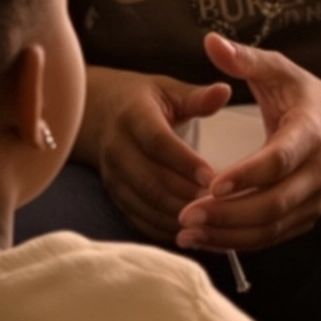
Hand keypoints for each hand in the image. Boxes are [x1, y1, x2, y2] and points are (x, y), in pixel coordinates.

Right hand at [79, 65, 231, 242]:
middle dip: (186, 196)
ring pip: (146, 203)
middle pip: (151, 180)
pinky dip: (165, 228)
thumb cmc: (141, 101)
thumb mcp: (167, 90)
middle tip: (219, 205)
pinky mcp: (114, 195)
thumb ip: (197, 97)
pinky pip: (139, 219)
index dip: (185, 162)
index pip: (158, 142)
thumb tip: (225, 91)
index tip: (213, 177)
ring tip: (209, 220)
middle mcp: (118, 148)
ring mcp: (113, 175)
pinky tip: (190, 230)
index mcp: (133, 116)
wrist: (96, 114)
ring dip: (178, 215)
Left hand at [172, 35, 320, 253]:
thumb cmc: (310, 98)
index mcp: (310, 134)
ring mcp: (313, 201)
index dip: (248, 175)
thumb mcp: (282, 71)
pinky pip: (273, 238)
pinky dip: (240, 242)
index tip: (213, 184)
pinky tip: (206, 239)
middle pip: (274, 204)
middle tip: (187, 215)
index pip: (279, 160)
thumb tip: (210, 41)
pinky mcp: (306, 219)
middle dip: (229, 215)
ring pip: (273, 228)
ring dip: (230, 235)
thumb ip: (246, 59)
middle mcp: (316, 173)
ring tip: (187, 233)